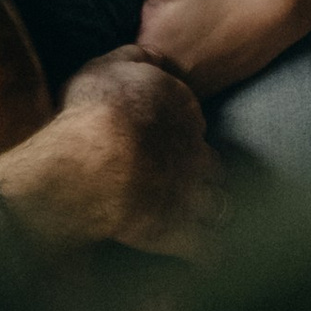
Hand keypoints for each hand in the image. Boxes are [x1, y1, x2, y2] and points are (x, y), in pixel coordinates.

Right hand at [0, 48, 222, 259]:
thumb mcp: (105, 67)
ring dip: (214, 211)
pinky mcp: (182, 232)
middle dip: (204, 173)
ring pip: (221, 205)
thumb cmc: (92, 111)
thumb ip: (134, 58)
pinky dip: (210, 252)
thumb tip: (155, 57)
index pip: (195, 120)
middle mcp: (194, 149)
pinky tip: (204, 253)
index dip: (184, 132)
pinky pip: (210, 249)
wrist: (90, 163)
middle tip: (188, 180)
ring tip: (202, 217)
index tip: (172, 140)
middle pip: (213, 163)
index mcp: (180, 107)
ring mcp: (192, 193)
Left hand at [69, 0, 310, 96]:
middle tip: (78, 59)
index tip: (63, 56)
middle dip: (111, 73)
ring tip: (111, 60)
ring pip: (156, 89)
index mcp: (157, 59)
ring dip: (139, 77)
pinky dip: (164, 76)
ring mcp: (197, 91)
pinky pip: (176, 88)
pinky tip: (157, 56)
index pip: (110, 72)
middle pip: (132, 84)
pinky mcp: (213, 86)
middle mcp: (176, 86)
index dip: (87, 65)